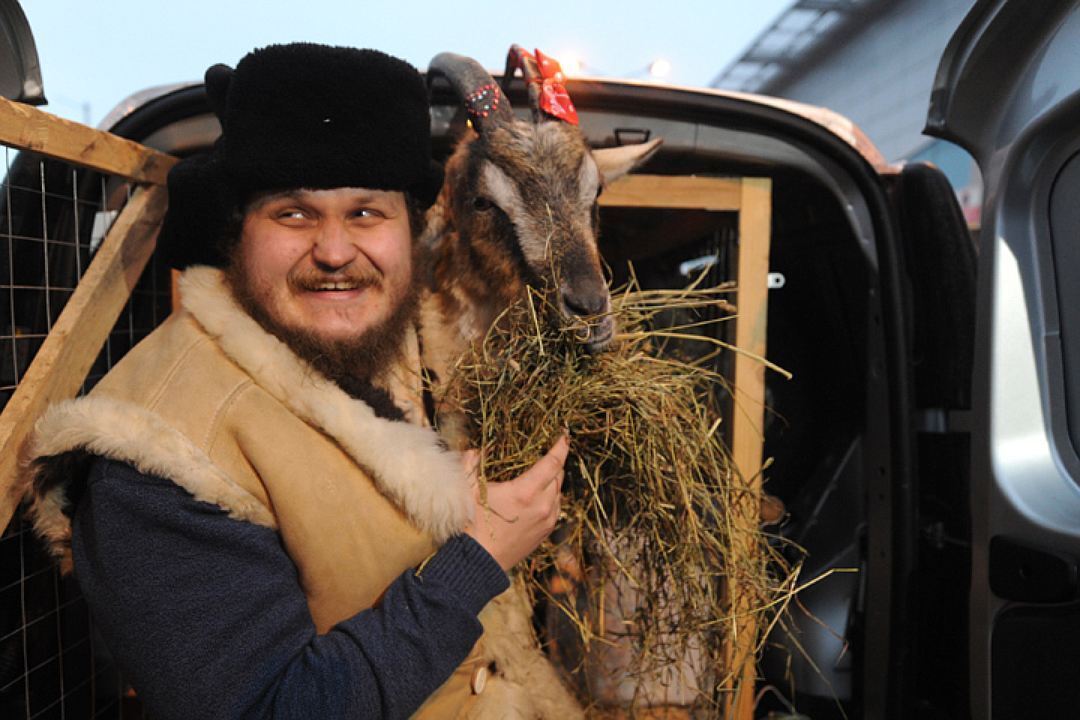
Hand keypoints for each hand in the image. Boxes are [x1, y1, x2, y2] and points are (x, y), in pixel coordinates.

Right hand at [463, 435, 568, 571]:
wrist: (477, 563)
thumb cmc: (471, 525)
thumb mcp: (467, 490)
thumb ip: (471, 464)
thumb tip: (477, 450)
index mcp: (526, 491)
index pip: (553, 462)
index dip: (561, 447)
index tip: (564, 436)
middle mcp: (543, 505)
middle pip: (558, 476)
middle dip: (555, 463)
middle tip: (547, 453)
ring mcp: (547, 520)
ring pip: (558, 493)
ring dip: (552, 482)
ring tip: (539, 475)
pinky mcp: (545, 533)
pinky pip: (555, 508)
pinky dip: (551, 498)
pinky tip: (537, 496)